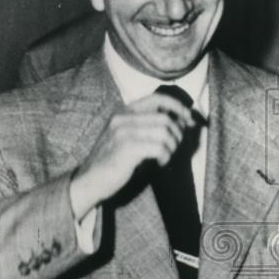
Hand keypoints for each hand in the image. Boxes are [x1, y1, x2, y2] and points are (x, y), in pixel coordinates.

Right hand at [70, 91, 195, 217]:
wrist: (89, 180)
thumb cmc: (113, 161)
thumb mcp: (127, 137)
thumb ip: (147, 127)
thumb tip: (181, 123)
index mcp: (123, 111)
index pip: (158, 98)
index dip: (178, 107)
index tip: (189, 120)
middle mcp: (123, 118)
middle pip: (165, 118)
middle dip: (177, 134)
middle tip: (175, 148)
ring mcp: (124, 132)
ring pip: (165, 132)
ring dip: (172, 147)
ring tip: (166, 157)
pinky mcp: (127, 148)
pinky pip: (159, 147)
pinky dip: (165, 156)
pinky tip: (160, 163)